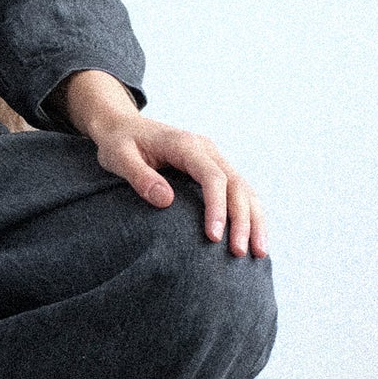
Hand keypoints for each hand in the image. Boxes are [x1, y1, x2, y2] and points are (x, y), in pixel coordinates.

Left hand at [87, 102, 269, 257]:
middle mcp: (207, 149)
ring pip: (244, 189)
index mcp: (186, 145)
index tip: (214, 237)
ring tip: (258, 252)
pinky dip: (249, 214)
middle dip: (242, 219)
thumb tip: (167, 200)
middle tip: (239, 253)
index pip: (212, 177)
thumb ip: (140, 177)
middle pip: (236, 184)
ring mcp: (214, 158)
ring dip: (254, 220)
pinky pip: (239, 191)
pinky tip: (252, 238)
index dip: (216, 207)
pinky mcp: (214, 169)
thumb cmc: (118, 143)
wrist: (123, 126)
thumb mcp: (119, 157)